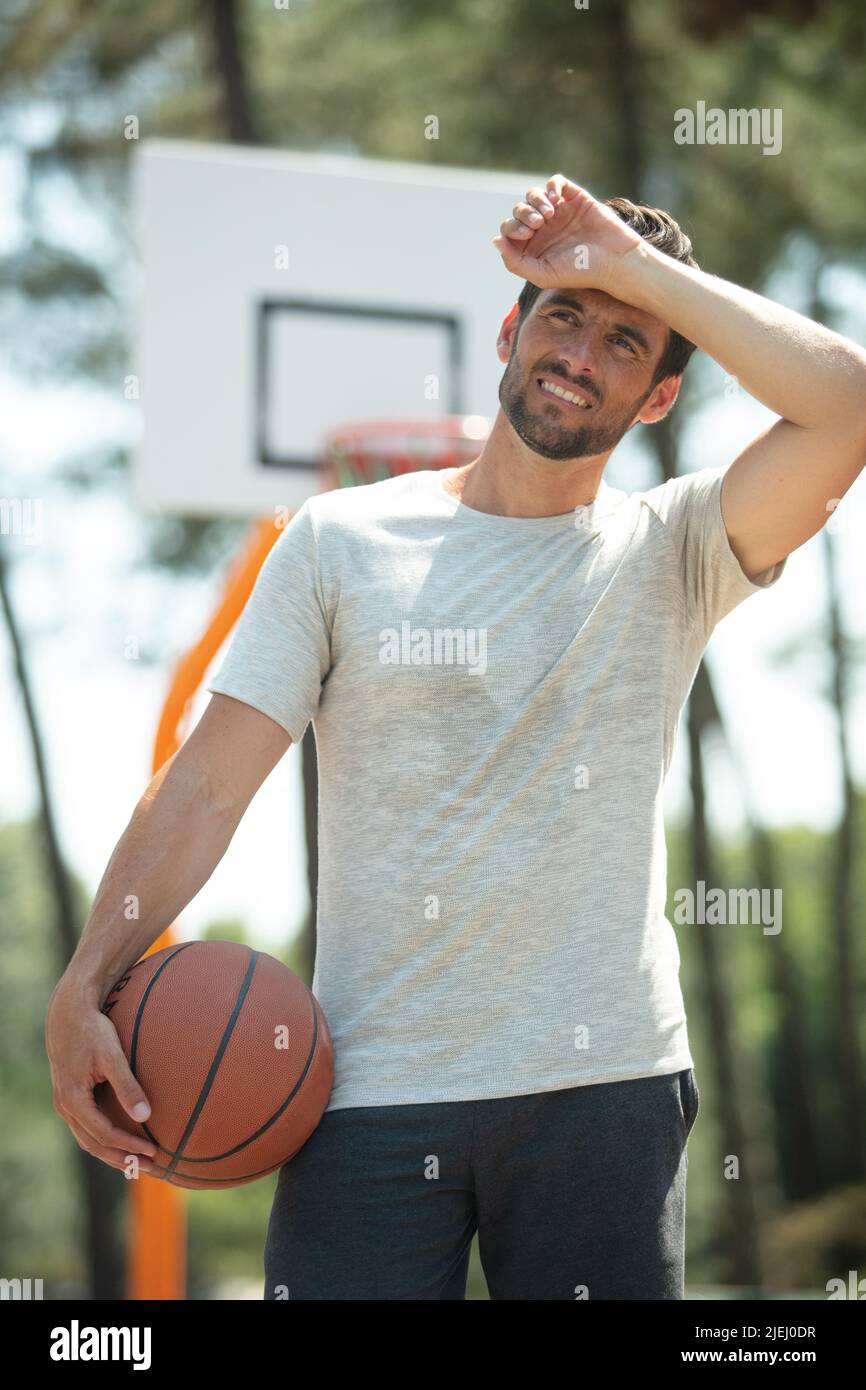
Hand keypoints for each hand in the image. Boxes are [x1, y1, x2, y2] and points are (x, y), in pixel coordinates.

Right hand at [45, 980, 160, 1176]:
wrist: (68, 1014)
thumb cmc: (92, 1031)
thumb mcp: (112, 1056)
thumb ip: (128, 1085)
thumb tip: (146, 1116)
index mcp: (73, 1101)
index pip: (104, 1135)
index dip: (129, 1147)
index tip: (154, 1152)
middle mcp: (65, 1107)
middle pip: (94, 1145)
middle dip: (122, 1159)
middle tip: (151, 1168)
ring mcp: (65, 1105)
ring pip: (88, 1140)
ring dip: (113, 1154)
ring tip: (138, 1163)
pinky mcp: (70, 1098)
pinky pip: (87, 1128)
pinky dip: (104, 1140)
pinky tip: (123, 1142)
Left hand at [491, 174, 644, 294]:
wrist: (614, 259)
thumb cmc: (580, 271)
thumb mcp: (542, 274)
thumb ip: (515, 262)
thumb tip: (495, 240)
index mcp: (533, 247)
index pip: (509, 230)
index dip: (513, 228)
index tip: (528, 234)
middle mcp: (543, 229)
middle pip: (519, 210)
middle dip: (524, 214)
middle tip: (539, 224)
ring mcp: (559, 212)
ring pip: (533, 195)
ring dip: (536, 201)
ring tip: (549, 215)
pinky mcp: (574, 198)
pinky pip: (555, 182)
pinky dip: (552, 186)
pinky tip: (556, 199)